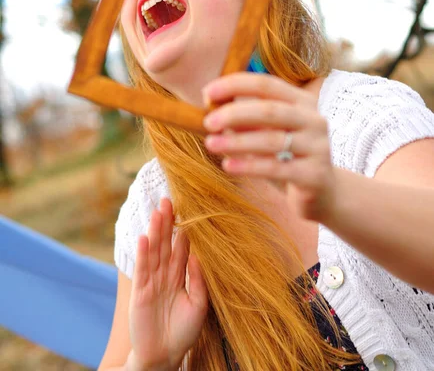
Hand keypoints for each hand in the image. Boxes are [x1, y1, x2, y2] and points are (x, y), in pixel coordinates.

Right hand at [129, 198, 207, 370]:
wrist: (165, 356)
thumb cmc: (184, 332)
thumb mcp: (199, 305)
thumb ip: (199, 280)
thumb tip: (198, 255)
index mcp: (180, 276)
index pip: (181, 247)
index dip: (183, 228)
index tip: (186, 208)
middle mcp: (165, 275)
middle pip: (166, 243)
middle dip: (167, 222)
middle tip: (168, 199)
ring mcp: (151, 282)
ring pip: (154, 251)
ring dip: (155, 231)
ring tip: (157, 211)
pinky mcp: (141, 293)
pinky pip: (143, 270)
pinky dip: (143, 254)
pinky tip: (144, 238)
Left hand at [203, 73, 336, 222]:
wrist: (323, 192)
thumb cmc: (287, 156)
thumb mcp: (267, 133)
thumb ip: (245, 119)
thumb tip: (211, 105)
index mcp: (302, 102)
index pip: (266, 85)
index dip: (235, 85)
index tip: (207, 93)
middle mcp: (314, 120)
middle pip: (269, 110)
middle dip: (234, 114)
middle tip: (208, 122)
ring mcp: (318, 147)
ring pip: (272, 140)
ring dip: (236, 141)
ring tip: (211, 144)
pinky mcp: (315, 174)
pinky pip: (276, 168)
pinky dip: (248, 166)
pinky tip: (228, 166)